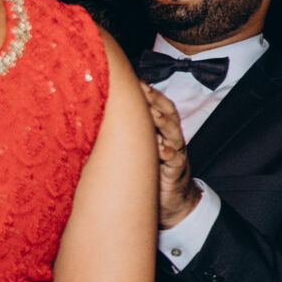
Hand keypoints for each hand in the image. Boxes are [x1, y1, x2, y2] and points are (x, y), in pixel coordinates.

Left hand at [139, 82, 199, 228]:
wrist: (173, 202)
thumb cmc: (152, 173)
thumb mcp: (141, 151)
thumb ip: (132, 135)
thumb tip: (105, 118)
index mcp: (164, 131)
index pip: (160, 106)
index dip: (150, 92)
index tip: (135, 79)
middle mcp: (172, 139)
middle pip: (169, 114)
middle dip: (156, 100)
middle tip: (143, 89)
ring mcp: (177, 155)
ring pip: (174, 134)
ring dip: (164, 123)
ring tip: (153, 114)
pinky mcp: (176, 173)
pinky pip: (175, 161)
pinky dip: (169, 154)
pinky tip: (162, 150)